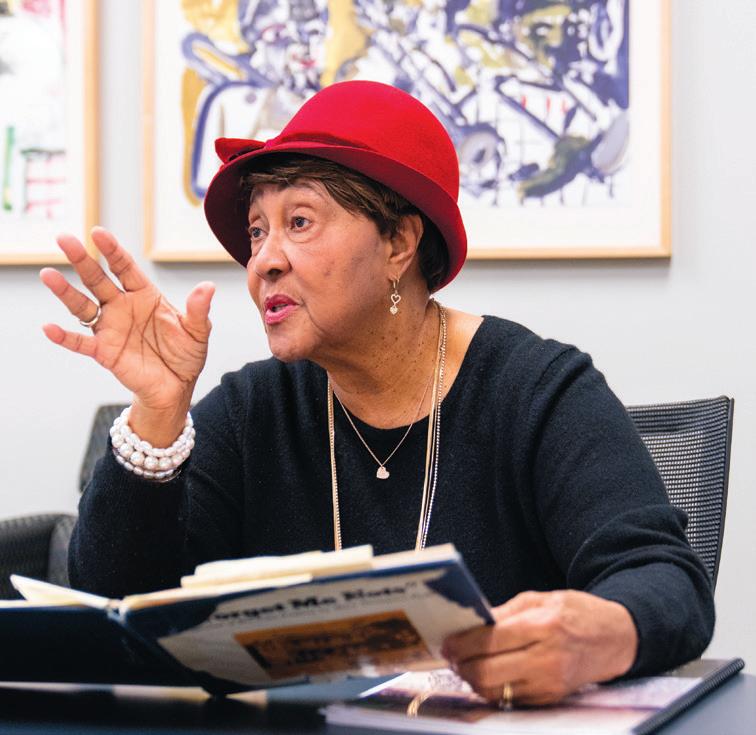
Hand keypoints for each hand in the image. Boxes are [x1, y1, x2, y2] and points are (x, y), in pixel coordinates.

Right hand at [40, 228, 214, 442]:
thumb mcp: (198, 331)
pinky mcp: (104, 352)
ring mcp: (110, 328)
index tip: (98, 233)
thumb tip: (208, 287)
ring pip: (83, 306)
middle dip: (82, 260)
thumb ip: (198, 309)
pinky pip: (80, 343)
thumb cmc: (186, 354)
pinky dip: (64, 337)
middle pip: (98, 280)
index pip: (125, 268)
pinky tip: (49, 328)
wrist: (177, 386)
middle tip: (65, 239)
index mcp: (145, 296)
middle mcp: (122, 307)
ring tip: (48, 275)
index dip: (112, 250)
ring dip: (65, 292)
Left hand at [441, 590, 637, 705]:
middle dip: (461, 665)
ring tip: (465, 664)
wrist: (616, 639)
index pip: (491, 640)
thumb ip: (506, 612)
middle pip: (488, 672)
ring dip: (473, 679)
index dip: (463, 643)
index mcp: (543, 626)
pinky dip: (492, 688)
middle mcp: (546, 658)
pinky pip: (510, 698)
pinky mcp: (550, 698)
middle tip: (451, 656)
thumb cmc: (578, 614)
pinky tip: (487, 674)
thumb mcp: (541, 599)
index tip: (447, 641)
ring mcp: (549, 683)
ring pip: (495, 690)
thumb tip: (473, 622)